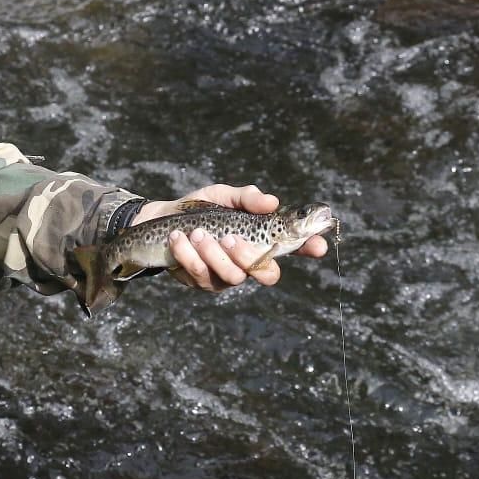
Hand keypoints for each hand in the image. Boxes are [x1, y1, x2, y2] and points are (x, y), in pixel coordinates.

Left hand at [134, 184, 329, 292]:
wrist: (159, 220)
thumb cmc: (199, 208)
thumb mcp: (224, 195)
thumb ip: (247, 198)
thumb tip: (272, 201)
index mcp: (261, 238)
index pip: (294, 246)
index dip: (310, 247)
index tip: (318, 245)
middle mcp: (248, 261)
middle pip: (267, 275)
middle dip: (250, 257)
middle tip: (230, 237)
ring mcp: (226, 275)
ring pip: (233, 276)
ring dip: (213, 253)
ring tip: (196, 232)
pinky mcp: (202, 283)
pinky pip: (202, 276)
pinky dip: (188, 254)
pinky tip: (178, 238)